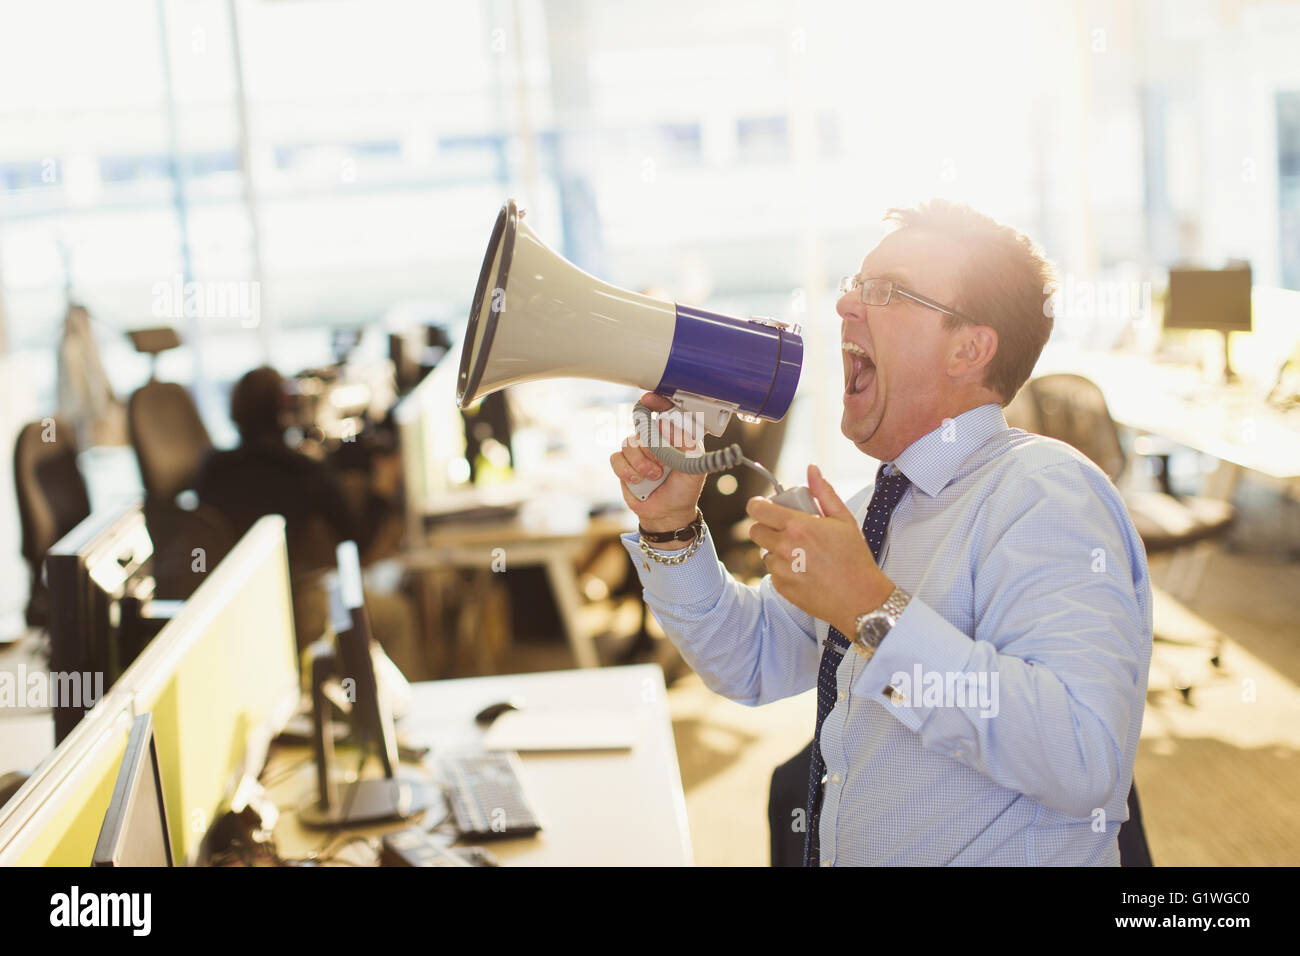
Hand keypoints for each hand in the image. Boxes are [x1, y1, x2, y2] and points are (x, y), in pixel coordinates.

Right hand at [609, 392, 706, 537]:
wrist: (669, 513)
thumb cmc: (684, 488)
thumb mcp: (694, 466)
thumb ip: (685, 443)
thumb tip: (664, 423)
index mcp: (673, 436)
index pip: (664, 412)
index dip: (656, 403)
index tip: (648, 399)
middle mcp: (654, 440)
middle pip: (642, 428)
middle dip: (651, 449)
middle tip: (662, 465)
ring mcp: (637, 452)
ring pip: (628, 443)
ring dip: (641, 463)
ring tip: (654, 476)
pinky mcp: (624, 465)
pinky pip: (617, 458)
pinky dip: (627, 470)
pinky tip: (638, 480)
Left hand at [746, 464, 893, 634]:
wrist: (860, 598)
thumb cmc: (855, 558)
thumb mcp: (844, 520)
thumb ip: (824, 492)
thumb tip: (812, 469)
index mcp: (797, 526)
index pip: (757, 509)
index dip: (757, 505)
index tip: (764, 506)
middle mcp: (784, 547)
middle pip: (755, 530)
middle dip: (766, 527)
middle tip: (784, 529)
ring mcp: (781, 569)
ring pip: (764, 553)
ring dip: (775, 550)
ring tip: (800, 552)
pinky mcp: (781, 588)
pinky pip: (773, 573)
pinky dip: (783, 570)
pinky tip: (804, 570)